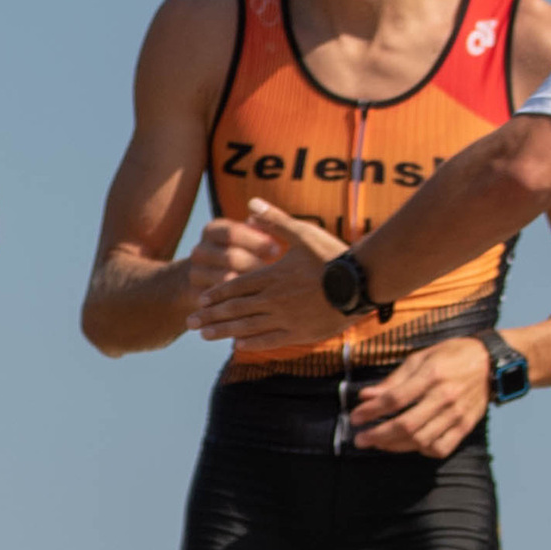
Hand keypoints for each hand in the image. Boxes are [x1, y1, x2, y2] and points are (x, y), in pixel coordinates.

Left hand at [198, 197, 348, 349]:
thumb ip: (274, 220)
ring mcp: (286, 318)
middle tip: (190, 323)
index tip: (200, 300)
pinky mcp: (300, 333)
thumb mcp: (302, 232)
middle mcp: (273, 299)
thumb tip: (251, 202)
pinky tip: (238, 346)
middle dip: (210, 316)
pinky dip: (252, 343)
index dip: (216, 294)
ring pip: (247, 327)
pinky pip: (270, 340)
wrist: (361, 281)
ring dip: (223, 331)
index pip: (235, 286)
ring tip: (205, 335)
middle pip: (234, 309)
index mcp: (271, 276)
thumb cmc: (332, 255)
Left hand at [346, 338, 493, 455]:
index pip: (395, 399)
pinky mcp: (465, 426)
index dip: (371, 411)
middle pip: (406, 424)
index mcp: (431, 374)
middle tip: (360, 439)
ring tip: (378, 443)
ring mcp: (457, 414)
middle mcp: (444, 396)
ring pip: (421, 440)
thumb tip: (366, 395)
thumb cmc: (452, 356)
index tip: (355, 417)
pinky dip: (422, 450)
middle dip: (378, 435)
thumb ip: (393, 380)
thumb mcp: (421, 358)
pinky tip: (411, 444)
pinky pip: (441, 448)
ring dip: (394, 445)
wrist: (491, 362)